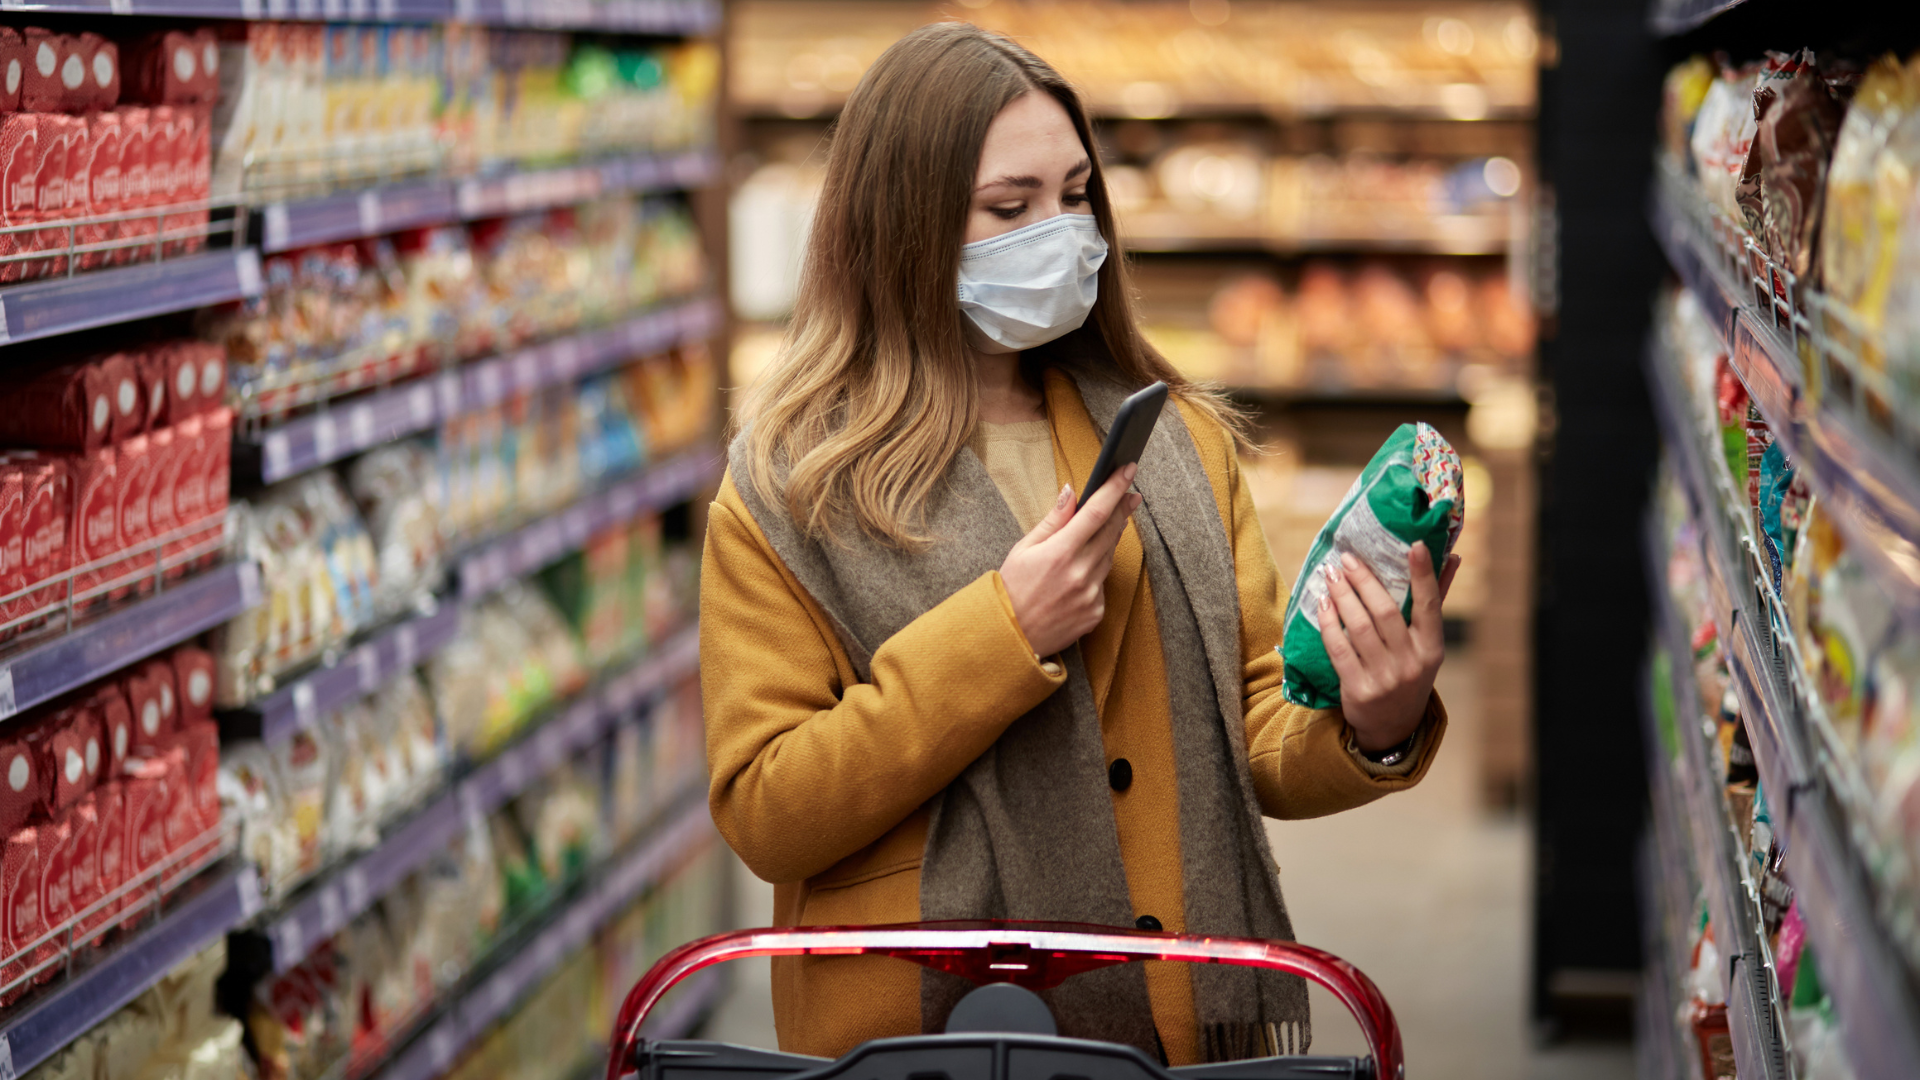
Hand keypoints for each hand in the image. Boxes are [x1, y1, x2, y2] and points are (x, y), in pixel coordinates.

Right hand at [1000, 464, 1142, 657]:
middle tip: (1130, 493)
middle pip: (1111, 531)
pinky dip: (1095, 574)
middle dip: (1123, 509)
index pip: (1096, 512)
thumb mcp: (1024, 548)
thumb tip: (1071, 492)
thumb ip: (1053, 520)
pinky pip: (1102, 585)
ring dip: (1107, 541)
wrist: (1010, 636)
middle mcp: (1080, 573)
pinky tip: (1078, 576)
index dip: (1115, 488)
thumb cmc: (1012, 588)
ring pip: (1108, 557)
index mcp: (1060, 552)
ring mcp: (1091, 595)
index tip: (1128, 470)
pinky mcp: (1096, 613)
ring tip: (1097, 533)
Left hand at [1320, 542, 1460, 751]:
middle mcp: (1411, 662)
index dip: (1424, 574)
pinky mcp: (1358, 689)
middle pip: (1385, 612)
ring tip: (1330, 576)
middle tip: (1346, 559)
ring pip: (1359, 627)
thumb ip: (1435, 601)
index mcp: (1432, 648)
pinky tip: (1323, 604)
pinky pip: (1339, 649)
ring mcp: (1384, 677)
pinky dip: (1329, 623)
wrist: (1392, 726)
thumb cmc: (1409, 672)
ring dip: (1342, 596)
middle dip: (1364, 581)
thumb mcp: (1427, 644)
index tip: (1414, 545)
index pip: (1430, 605)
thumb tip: (1453, 557)